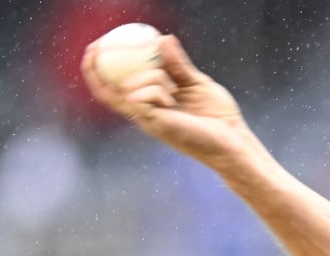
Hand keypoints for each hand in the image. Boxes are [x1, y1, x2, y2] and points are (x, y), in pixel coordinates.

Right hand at [80, 35, 258, 169]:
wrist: (234, 140)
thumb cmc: (218, 118)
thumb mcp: (196, 83)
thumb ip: (178, 65)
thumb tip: (163, 39)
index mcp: (151, 105)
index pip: (114, 89)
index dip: (97, 70)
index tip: (95, 46)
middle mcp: (145, 114)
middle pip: (112, 89)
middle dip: (98, 68)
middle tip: (97, 46)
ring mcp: (148, 120)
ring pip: (129, 88)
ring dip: (152, 77)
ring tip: (174, 89)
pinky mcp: (155, 125)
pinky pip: (140, 97)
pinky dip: (155, 88)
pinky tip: (173, 97)